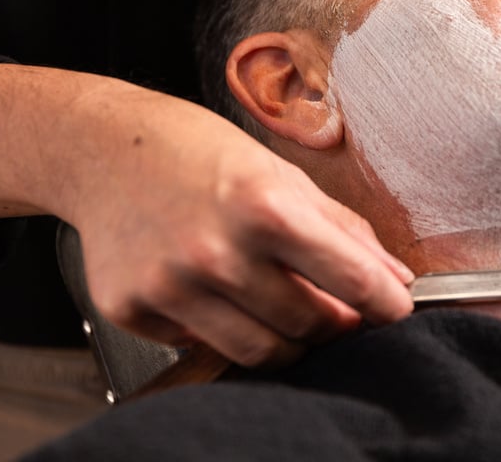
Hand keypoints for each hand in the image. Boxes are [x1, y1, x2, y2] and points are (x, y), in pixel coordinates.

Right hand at [0, 64, 414, 364]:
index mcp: (264, 206)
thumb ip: (342, 230)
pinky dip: (219, 327)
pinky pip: (201, 344)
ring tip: (281, 303)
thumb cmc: (200, 153)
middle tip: (330, 301)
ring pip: (260, 351)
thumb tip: (395, 278)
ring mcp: (170, 285)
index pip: (349, 278)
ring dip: (287, 337)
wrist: (105, 149)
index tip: (396, 310)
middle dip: (333, 319)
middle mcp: (215, 251)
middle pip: (309, 325)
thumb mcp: (281, 174)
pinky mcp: (134, 309)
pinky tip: (210, 288)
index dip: (385, 302)